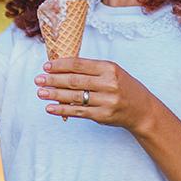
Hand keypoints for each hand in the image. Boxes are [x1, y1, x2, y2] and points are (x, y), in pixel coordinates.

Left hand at [35, 58, 155, 132]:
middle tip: (38, 79)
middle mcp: (108, 83)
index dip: (60, 65)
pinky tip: (50, 108)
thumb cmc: (124, 87)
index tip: (46, 66)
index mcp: (109, 68)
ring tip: (41, 92)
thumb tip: (62, 69)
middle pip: (74, 80)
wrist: (142, 110)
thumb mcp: (112, 72)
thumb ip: (91, 70)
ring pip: (74, 97)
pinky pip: (78, 112)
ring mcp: (106, 101)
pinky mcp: (102, 116)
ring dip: (54, 95)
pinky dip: (62, 110)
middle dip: (53, 80)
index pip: (79, 64)